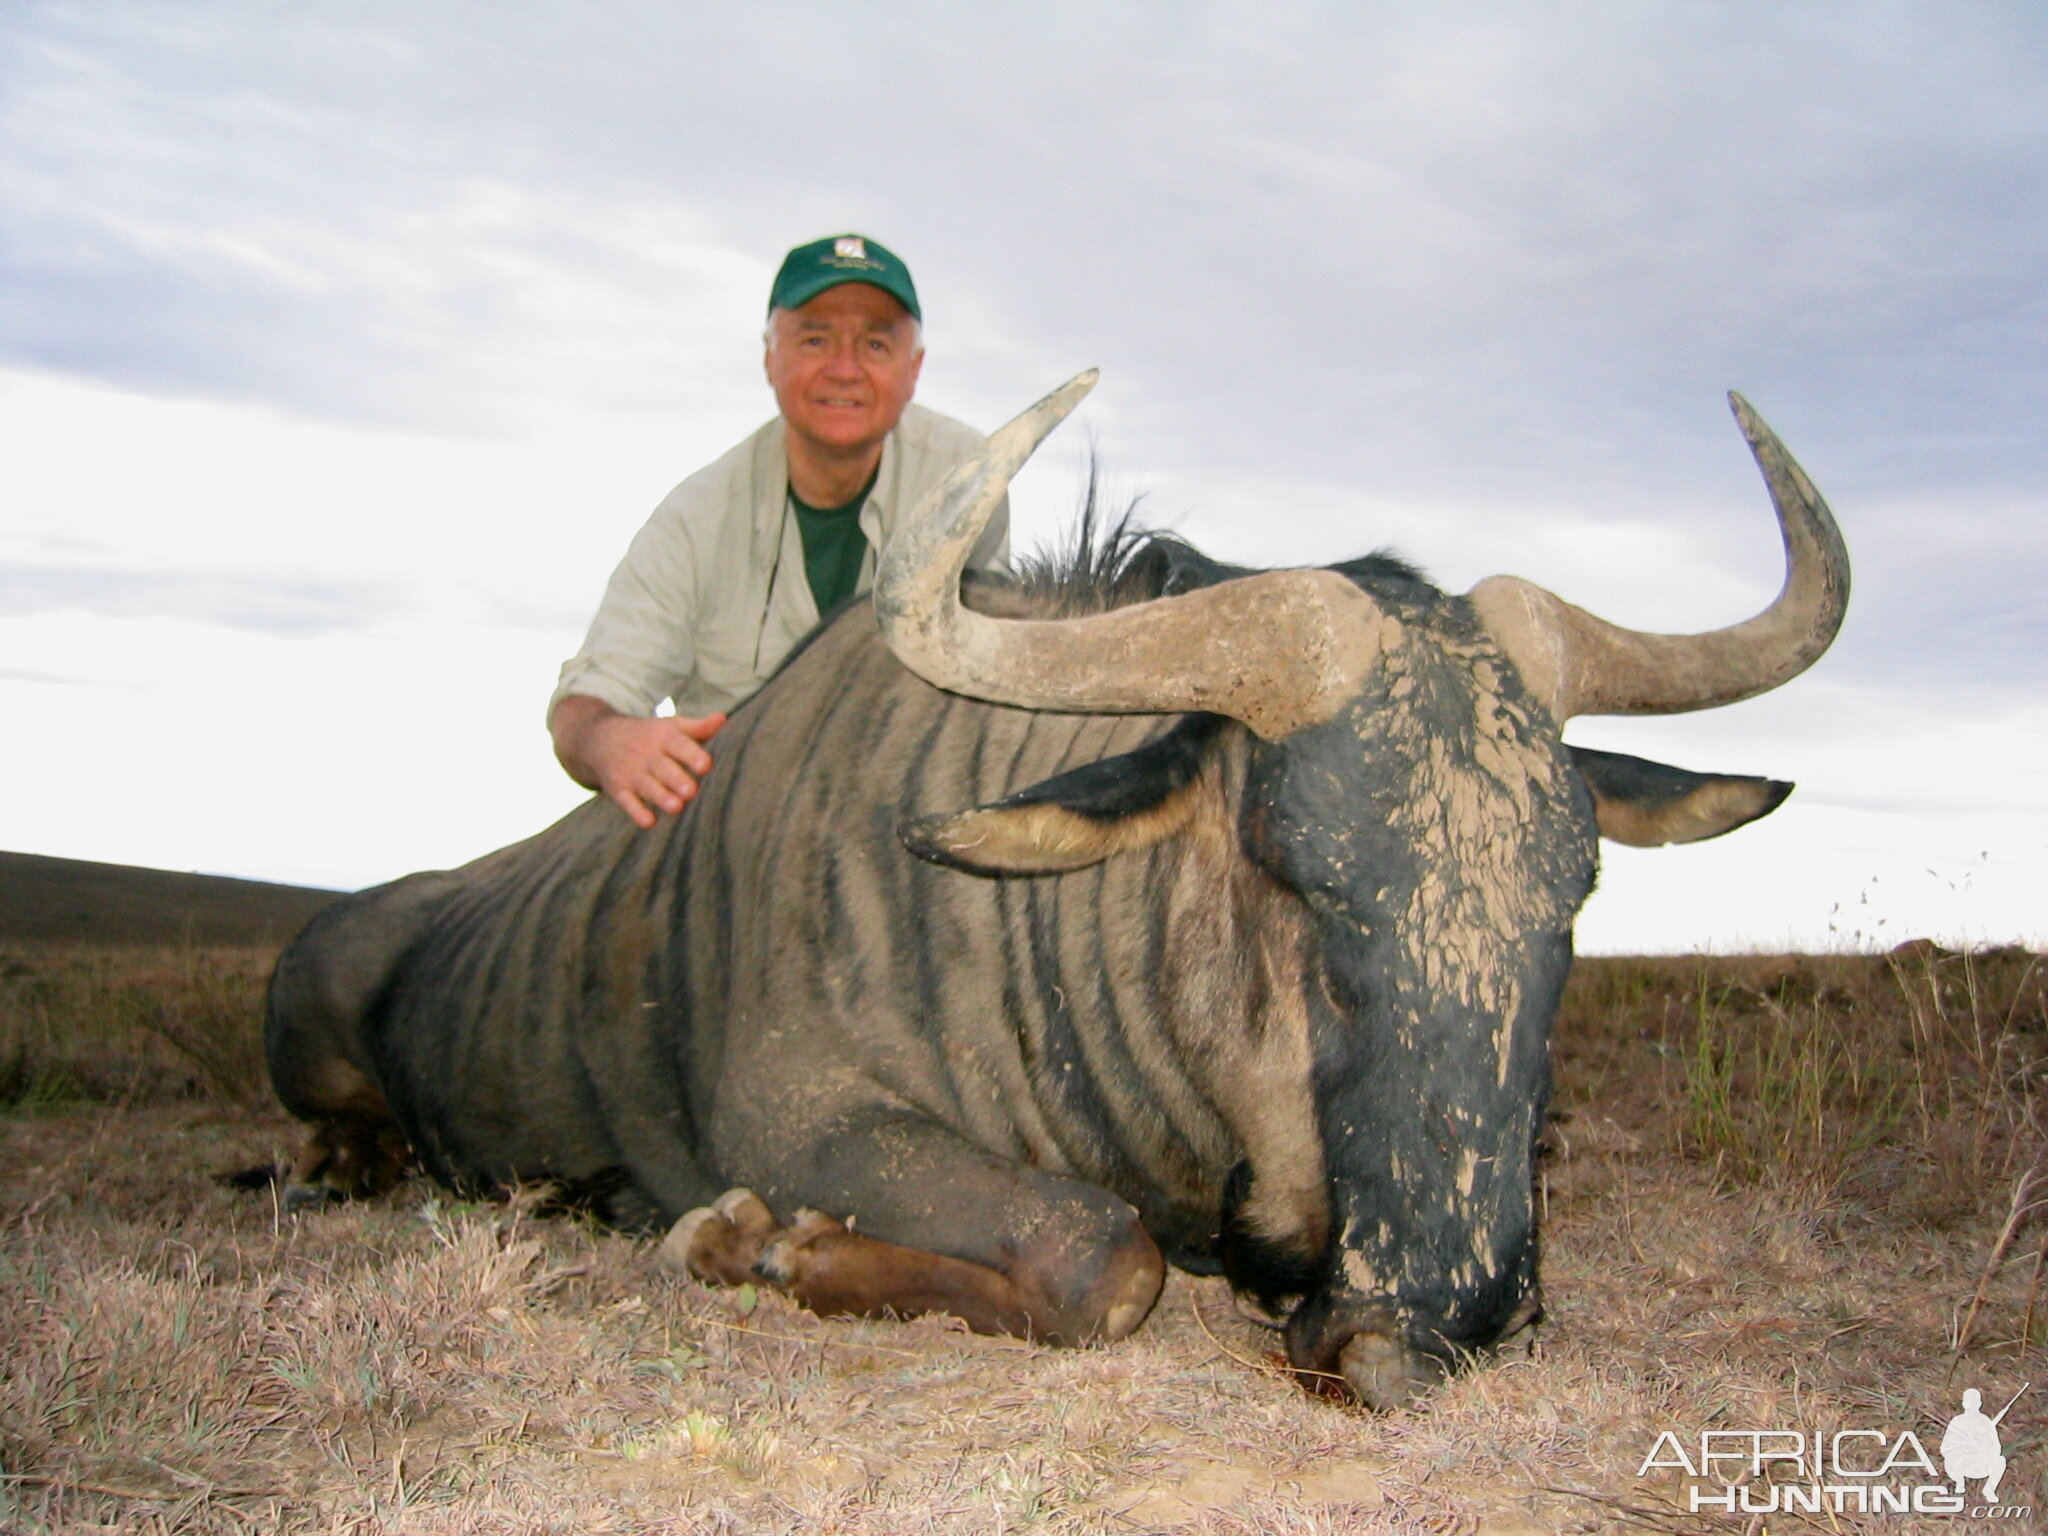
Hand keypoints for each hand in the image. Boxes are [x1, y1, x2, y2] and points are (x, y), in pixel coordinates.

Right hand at [550, 696, 727, 829]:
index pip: (679, 745)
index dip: (692, 755)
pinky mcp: (617, 789)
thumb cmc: (649, 735)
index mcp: (664, 737)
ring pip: (647, 786)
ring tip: (677, 807)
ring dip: (661, 797)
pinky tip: (649, 822)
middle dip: (676, 779)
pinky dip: (636, 812)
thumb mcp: (671, 726)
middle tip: (692, 791)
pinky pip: (626, 801)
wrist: (600, 738)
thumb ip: (699, 727)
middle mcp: (646, 754)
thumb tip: (724, 719)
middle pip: (663, 768)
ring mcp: (630, 772)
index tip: (706, 766)